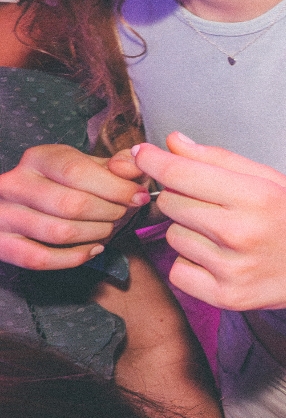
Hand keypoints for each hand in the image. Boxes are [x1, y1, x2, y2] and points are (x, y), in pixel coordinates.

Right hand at [0, 143, 149, 268]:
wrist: (25, 205)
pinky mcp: (1, 244)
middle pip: (71, 204)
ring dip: (95, 235)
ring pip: (59, 232)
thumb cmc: (69, 185)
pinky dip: (75, 257)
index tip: (139, 196)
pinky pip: (40, 259)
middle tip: (123, 215)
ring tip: (109, 229)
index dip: (115, 187)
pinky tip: (94, 249)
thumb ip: (119, 164)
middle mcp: (14, 184)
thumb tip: (137, 163)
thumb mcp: (92, 166)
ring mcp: (3, 214)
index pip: (77, 171)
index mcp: (38, 158)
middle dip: (108, 213)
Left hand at [134, 132, 285, 310]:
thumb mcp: (271, 179)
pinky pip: (179, 272)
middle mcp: (242, 233)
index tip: (141, 153)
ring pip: (173, 237)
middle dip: (180, 196)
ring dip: (189, 232)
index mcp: (256, 196)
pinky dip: (191, 264)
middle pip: (171, 204)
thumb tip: (172, 143)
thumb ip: (219, 160)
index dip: (154, 160)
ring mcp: (234, 269)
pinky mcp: (228, 297)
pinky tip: (219, 259)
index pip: (183, 174)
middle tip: (209, 203)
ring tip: (224, 235)